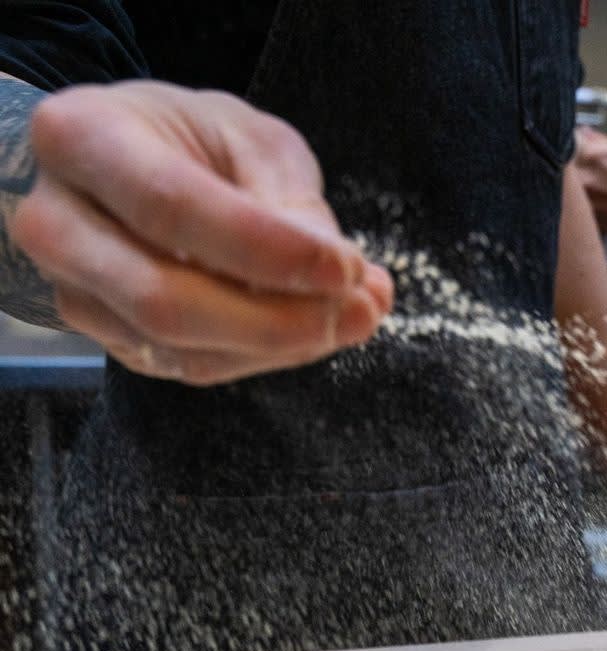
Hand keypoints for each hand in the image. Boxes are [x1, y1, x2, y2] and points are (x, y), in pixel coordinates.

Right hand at [12, 81, 392, 385]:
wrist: (126, 167)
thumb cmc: (187, 141)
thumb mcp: (246, 138)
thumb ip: (288, 201)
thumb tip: (344, 278)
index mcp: (82, 139)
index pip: (173, 208)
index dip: (266, 249)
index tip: (345, 267)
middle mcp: (59, 224)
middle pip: (166, 301)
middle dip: (277, 319)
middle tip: (359, 310)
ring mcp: (77, 293)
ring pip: (183, 350)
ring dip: (284, 346)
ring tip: (358, 316)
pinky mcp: (111, 340)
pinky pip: (194, 368)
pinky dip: (267, 358)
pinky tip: (320, 330)